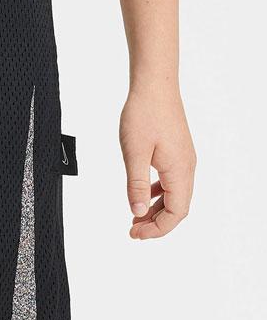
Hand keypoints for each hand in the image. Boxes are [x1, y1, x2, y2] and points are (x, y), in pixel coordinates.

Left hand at [120, 85, 195, 238]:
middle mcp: (187, 167)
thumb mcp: (134, 154)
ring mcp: (183, 160)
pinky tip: (141, 196)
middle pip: (177, 207)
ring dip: (155, 210)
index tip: (136, 234)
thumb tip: (136, 213)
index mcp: (179, 170)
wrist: (154, 85)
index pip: (176, 212)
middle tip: (132, 231)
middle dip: (156, 223)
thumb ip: (135, 186)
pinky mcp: (176, 152)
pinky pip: (170, 182)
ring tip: (134, 218)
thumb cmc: (144, 115)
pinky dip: (156, 195)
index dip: (157, 229)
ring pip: (174, 195)